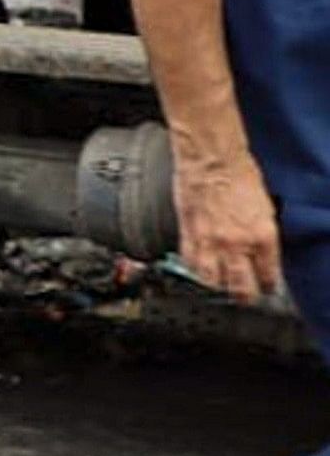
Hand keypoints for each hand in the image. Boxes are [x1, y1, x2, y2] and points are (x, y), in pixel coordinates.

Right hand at [170, 149, 284, 303]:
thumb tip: (261, 254)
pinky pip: (189, 263)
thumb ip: (262, 236)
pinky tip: (199, 267)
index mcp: (263, 237)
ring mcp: (210, 242)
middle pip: (240, 288)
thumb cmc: (239, 174)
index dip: (269, 285)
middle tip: (245, 296)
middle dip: (245, 296)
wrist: (210, 159)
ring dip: (218, 284)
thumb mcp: (265, 208)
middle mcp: (236, 244)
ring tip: (220, 283)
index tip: (267, 287)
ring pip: (212, 281)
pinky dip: (194, 269)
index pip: (269, 276)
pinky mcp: (187, 235)